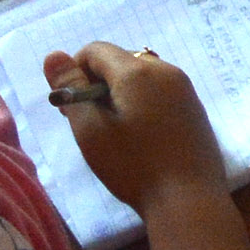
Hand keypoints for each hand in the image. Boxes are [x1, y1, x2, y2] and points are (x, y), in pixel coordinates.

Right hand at [45, 42, 225, 209]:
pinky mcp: (195, 109)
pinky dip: (142, 103)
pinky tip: (140, 137)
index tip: (72, 105)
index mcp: (139, 72)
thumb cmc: (134, 166)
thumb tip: (53, 55)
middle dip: (98, 83)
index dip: (76, 71)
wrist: (189, 200)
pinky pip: (161, 92)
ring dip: (120, 94)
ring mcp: (186, 90)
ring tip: (114, 132)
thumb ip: (71, 89)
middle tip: (89, 121)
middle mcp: (167, 71)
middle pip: (121, 61)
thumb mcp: (91, 130)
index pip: (96, 50)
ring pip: (142, 77)